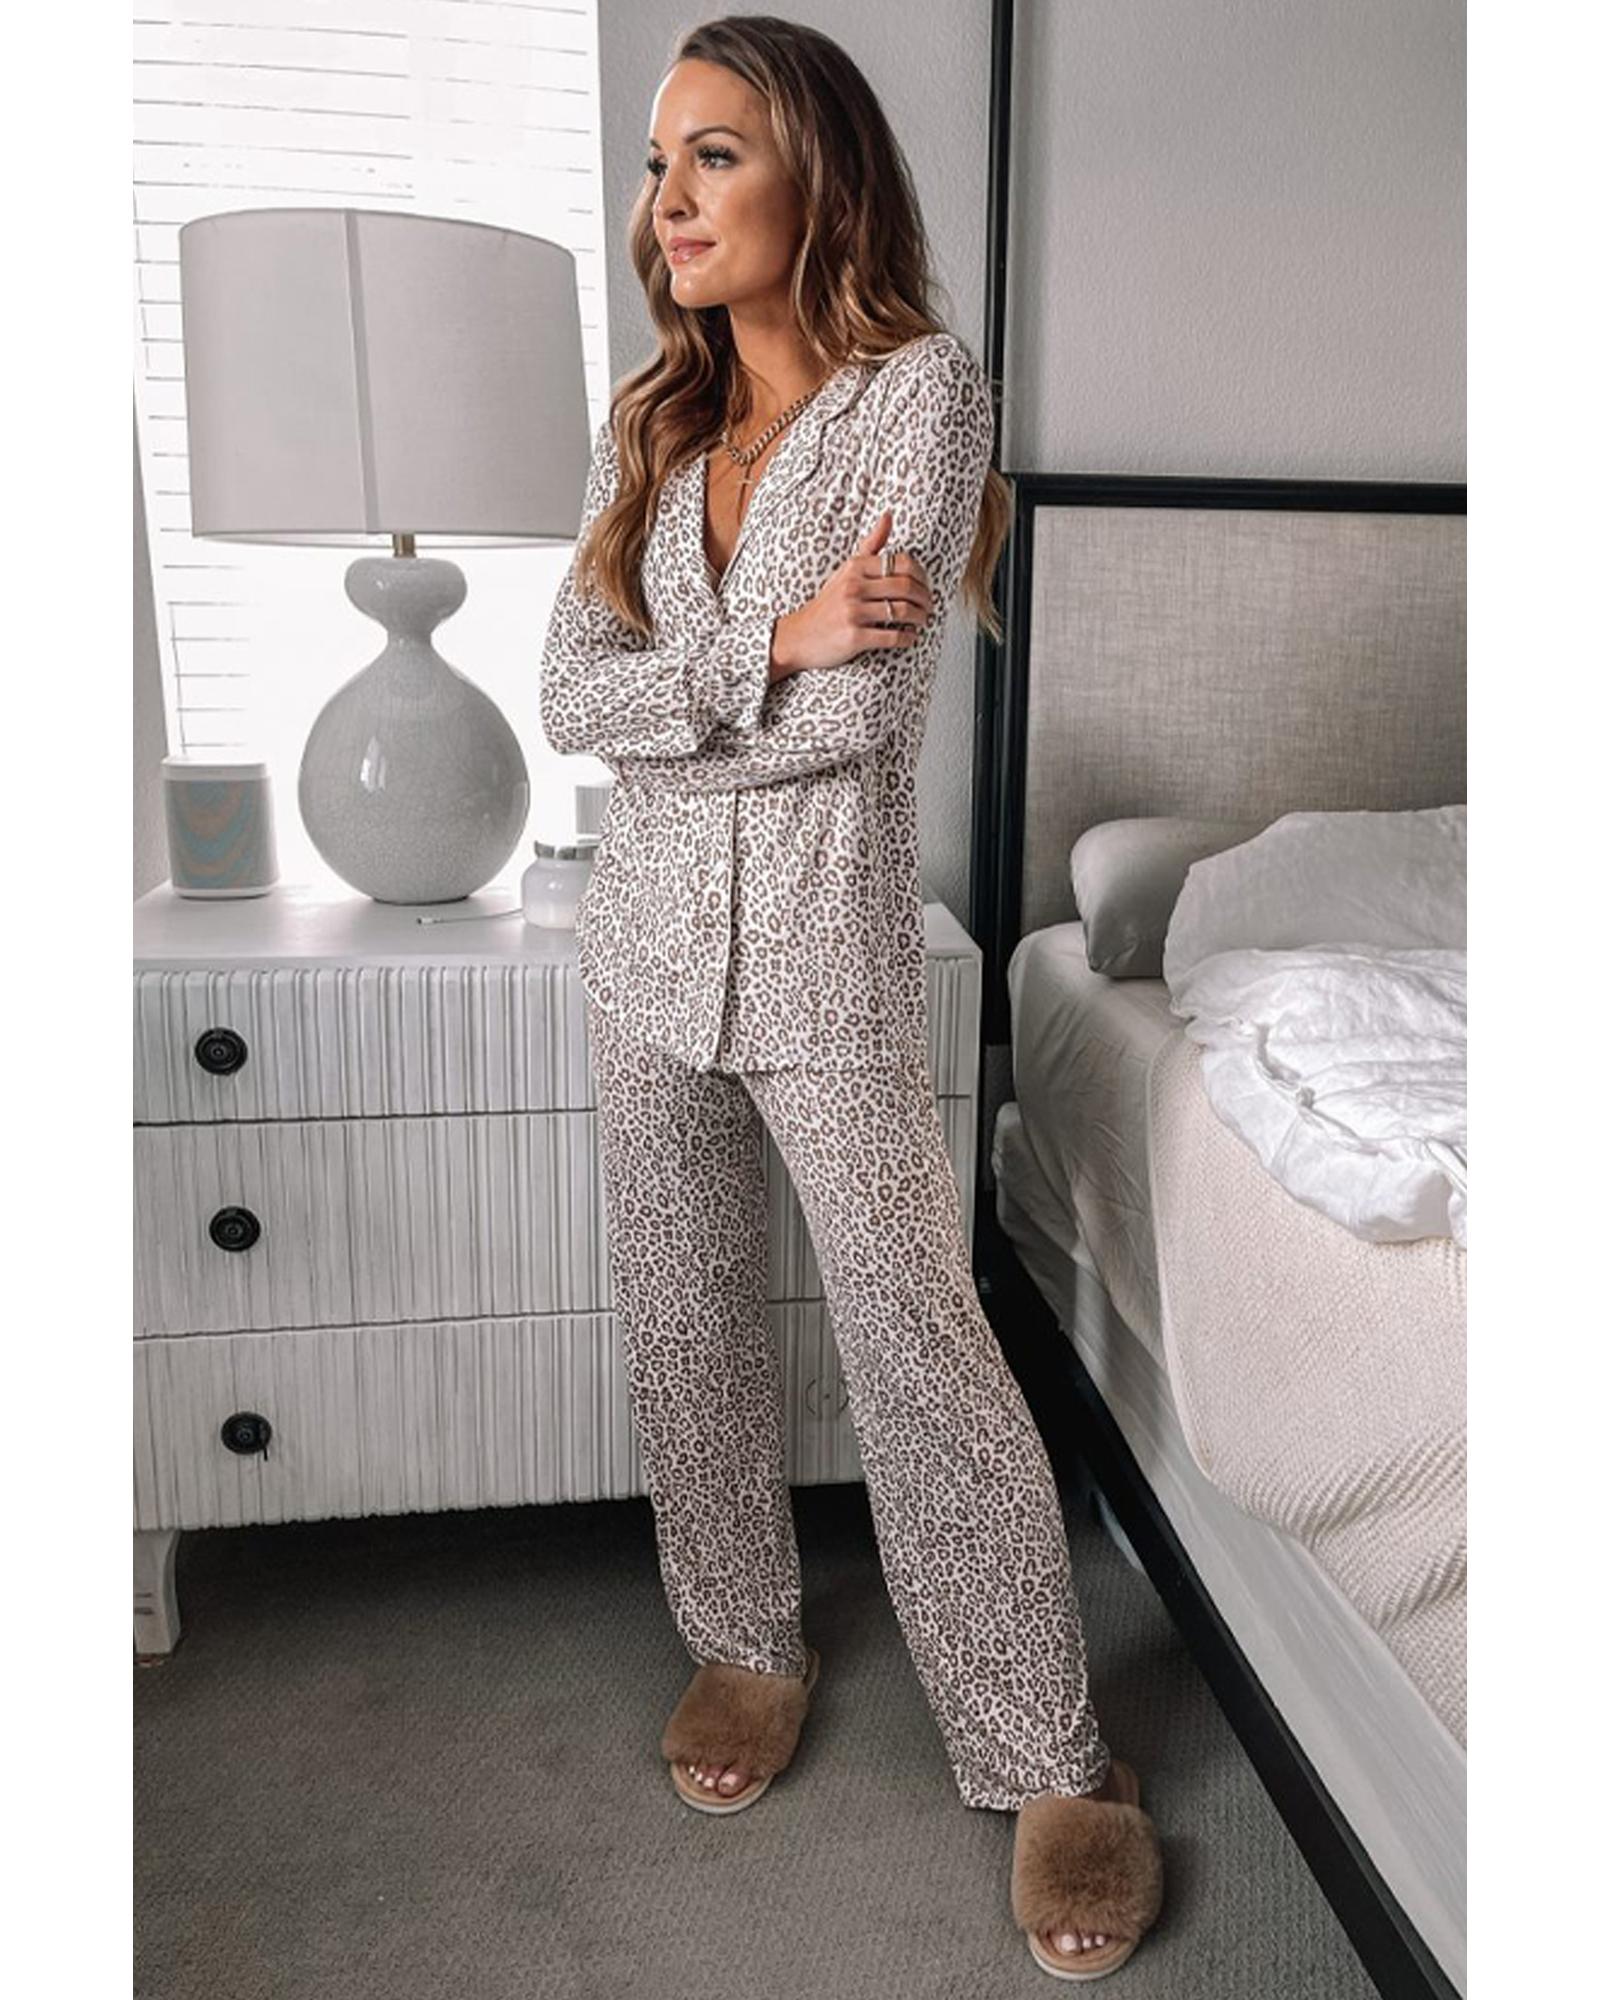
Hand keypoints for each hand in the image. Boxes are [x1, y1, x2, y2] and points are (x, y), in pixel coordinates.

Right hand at [769, 509, 932, 679]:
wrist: (799, 636)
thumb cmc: (828, 603)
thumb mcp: (846, 570)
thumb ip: (870, 545)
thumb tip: (889, 516)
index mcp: (855, 567)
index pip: (902, 563)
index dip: (921, 576)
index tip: (925, 587)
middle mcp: (853, 587)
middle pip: (906, 587)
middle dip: (925, 599)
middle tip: (928, 606)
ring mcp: (853, 612)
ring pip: (902, 611)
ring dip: (920, 618)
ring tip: (922, 620)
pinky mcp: (854, 637)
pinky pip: (892, 636)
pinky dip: (907, 638)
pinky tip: (910, 638)